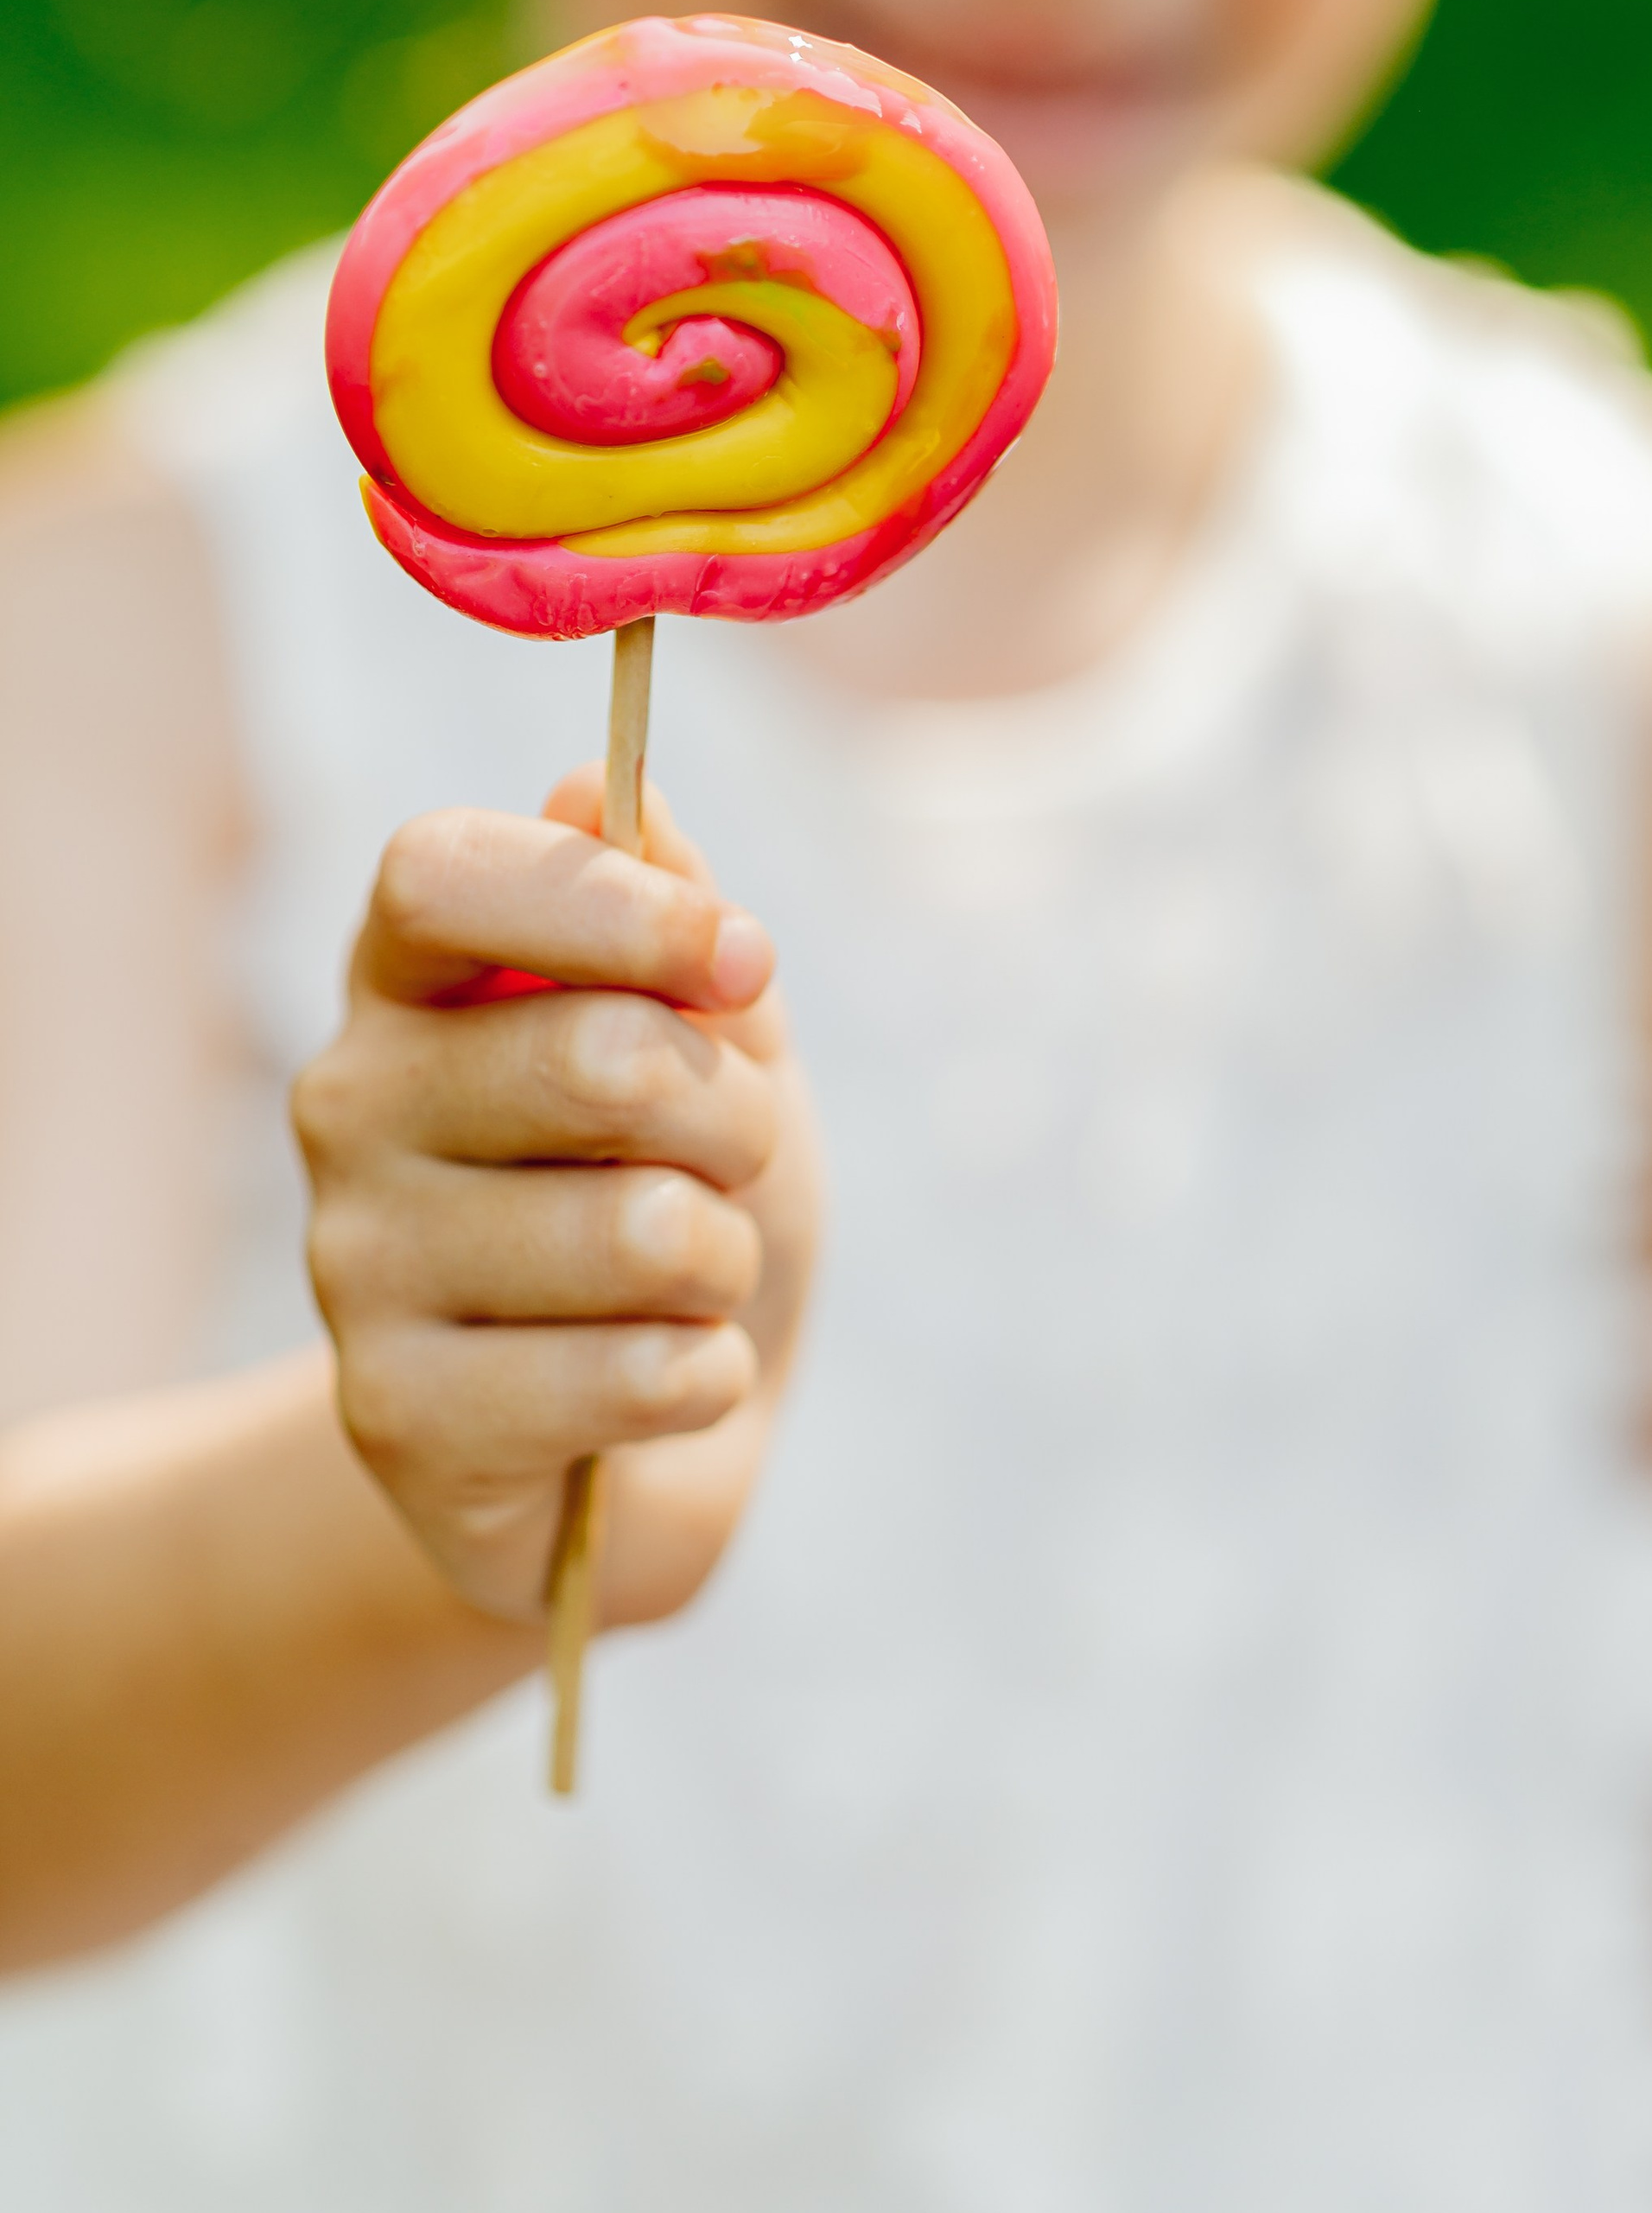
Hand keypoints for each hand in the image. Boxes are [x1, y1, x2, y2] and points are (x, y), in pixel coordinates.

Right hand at [292, 770, 817, 1629]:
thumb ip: (669, 907)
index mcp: (411, 978)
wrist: (651, 1430)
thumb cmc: (682, 1188)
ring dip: (725, 1260)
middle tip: (736, 1161)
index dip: (614, 903)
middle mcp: (348, 1101)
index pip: (441, 871)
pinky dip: (704, 1376)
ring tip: (690, 1280)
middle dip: (736, 1114)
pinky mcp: (394, 1419)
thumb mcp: (716, 1034)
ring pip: (639, 1229)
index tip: (743, 959)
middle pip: (598, 1052)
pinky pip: (635, 1374)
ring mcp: (352, 1265)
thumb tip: (595, 781)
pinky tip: (663, 1379)